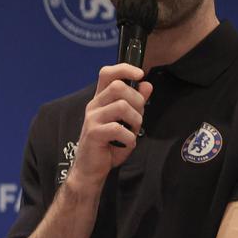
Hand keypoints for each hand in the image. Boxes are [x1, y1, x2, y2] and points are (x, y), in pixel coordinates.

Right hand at [67, 63, 153, 189]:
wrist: (90, 169)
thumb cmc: (108, 145)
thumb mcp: (126, 122)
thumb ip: (135, 103)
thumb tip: (147, 84)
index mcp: (101, 100)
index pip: (107, 73)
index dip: (124, 68)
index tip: (140, 73)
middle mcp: (94, 105)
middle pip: (118, 86)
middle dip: (137, 101)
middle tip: (137, 118)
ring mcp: (92, 118)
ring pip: (122, 106)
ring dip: (135, 121)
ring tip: (132, 132)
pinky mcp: (93, 133)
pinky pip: (119, 129)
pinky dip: (129, 139)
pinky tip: (125, 144)